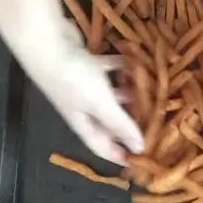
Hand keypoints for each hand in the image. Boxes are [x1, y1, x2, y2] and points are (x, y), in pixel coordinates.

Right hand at [10, 18, 143, 164]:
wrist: (47, 42)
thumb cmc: (73, 78)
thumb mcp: (100, 104)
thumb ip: (120, 124)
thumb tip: (139, 149)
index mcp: (83, 123)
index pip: (102, 146)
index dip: (119, 155)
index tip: (140, 160)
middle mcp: (82, 107)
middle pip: (109, 121)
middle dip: (129, 124)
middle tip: (155, 122)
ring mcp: (82, 85)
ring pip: (110, 95)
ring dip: (128, 95)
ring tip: (152, 93)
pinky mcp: (85, 64)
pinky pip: (107, 69)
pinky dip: (120, 68)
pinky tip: (136, 63)